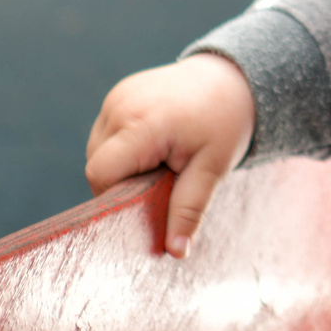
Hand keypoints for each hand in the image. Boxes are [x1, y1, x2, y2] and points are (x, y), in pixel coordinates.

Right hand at [83, 53, 256, 257]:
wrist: (231, 78)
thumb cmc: (225, 123)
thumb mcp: (213, 169)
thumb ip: (189, 210)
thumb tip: (176, 252)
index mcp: (143, 124)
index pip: (102, 173)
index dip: (115, 197)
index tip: (145, 202)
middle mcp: (122, 106)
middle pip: (98, 165)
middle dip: (122, 184)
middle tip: (160, 181)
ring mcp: (117, 97)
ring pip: (98, 151)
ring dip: (122, 165)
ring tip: (160, 160)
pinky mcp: (117, 95)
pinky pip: (106, 134)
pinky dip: (123, 147)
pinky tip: (153, 144)